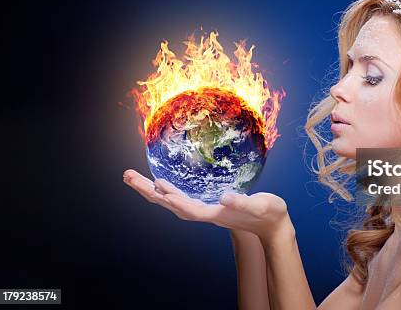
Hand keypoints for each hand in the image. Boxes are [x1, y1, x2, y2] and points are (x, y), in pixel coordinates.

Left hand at [122, 169, 292, 242]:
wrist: (272, 225)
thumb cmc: (268, 214)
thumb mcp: (260, 206)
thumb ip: (243, 203)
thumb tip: (226, 197)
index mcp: (217, 213)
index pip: (189, 208)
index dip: (174, 198)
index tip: (158, 187)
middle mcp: (206, 213)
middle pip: (172, 204)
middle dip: (149, 191)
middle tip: (128, 176)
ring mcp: (206, 210)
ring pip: (173, 201)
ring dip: (152, 191)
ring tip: (134, 178)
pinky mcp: (209, 205)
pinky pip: (181, 199)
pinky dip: (168, 191)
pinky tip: (162, 184)